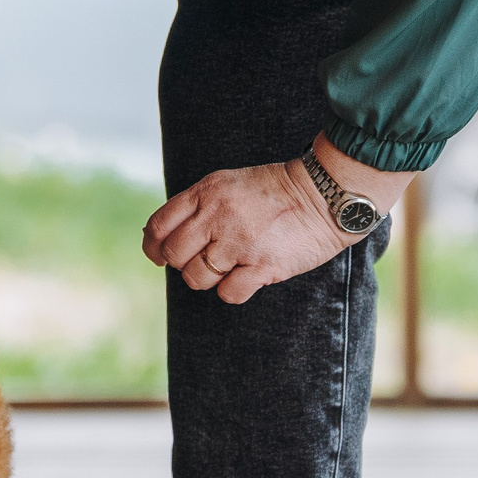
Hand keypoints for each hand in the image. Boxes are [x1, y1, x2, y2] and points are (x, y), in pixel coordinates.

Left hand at [143, 136, 409, 304]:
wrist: (324, 195)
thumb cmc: (275, 192)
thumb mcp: (229, 183)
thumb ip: (197, 205)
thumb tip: (160, 238)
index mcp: (207, 192)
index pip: (158, 225)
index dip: (153, 245)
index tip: (158, 254)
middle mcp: (218, 216)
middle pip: (174, 255)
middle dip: (182, 263)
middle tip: (201, 260)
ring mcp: (239, 242)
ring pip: (197, 278)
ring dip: (208, 277)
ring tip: (230, 264)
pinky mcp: (263, 266)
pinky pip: (228, 293)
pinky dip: (233, 290)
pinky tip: (247, 275)